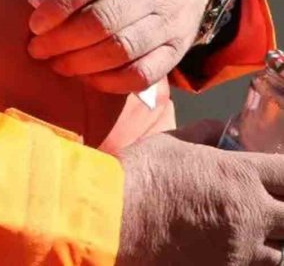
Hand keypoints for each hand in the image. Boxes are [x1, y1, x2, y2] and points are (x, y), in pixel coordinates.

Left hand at [28, 0, 208, 92]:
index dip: (60, 4)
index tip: (35, 24)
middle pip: (105, 20)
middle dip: (63, 40)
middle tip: (36, 49)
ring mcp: (169, 19)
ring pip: (123, 50)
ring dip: (82, 63)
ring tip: (57, 64)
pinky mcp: (178, 48)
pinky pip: (144, 74)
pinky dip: (112, 82)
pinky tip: (87, 77)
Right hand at [117, 121, 283, 265]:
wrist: (114, 220)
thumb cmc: (140, 176)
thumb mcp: (170, 142)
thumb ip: (202, 134)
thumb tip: (220, 128)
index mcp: (239, 176)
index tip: (280, 171)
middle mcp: (249, 214)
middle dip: (283, 207)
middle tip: (269, 201)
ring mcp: (240, 249)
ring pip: (282, 252)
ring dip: (274, 238)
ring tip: (255, 228)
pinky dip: (253, 258)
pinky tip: (234, 246)